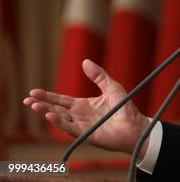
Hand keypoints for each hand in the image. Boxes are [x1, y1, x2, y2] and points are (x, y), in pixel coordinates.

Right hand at [23, 59, 149, 158]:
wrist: (135, 124)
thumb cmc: (124, 107)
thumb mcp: (111, 87)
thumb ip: (98, 76)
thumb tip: (85, 61)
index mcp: (82, 106)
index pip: (61, 101)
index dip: (47, 96)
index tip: (33, 92)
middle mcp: (79, 117)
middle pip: (56, 110)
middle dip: (42, 105)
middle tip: (28, 100)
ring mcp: (82, 127)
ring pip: (60, 120)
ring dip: (47, 113)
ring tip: (36, 106)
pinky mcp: (87, 135)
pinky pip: (70, 129)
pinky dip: (60, 123)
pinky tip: (51, 116)